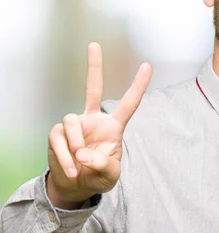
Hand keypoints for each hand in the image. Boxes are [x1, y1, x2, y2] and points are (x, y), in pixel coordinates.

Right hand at [47, 42, 151, 208]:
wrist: (75, 187)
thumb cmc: (97, 176)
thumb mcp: (109, 176)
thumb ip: (103, 165)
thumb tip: (84, 153)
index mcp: (113, 127)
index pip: (128, 103)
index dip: (138, 85)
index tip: (147, 66)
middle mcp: (93, 120)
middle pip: (93, 88)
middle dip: (94, 66)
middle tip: (94, 44)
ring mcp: (75, 125)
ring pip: (70, 120)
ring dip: (74, 144)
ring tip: (79, 164)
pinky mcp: (57, 134)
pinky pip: (58, 137)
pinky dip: (64, 156)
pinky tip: (71, 168)